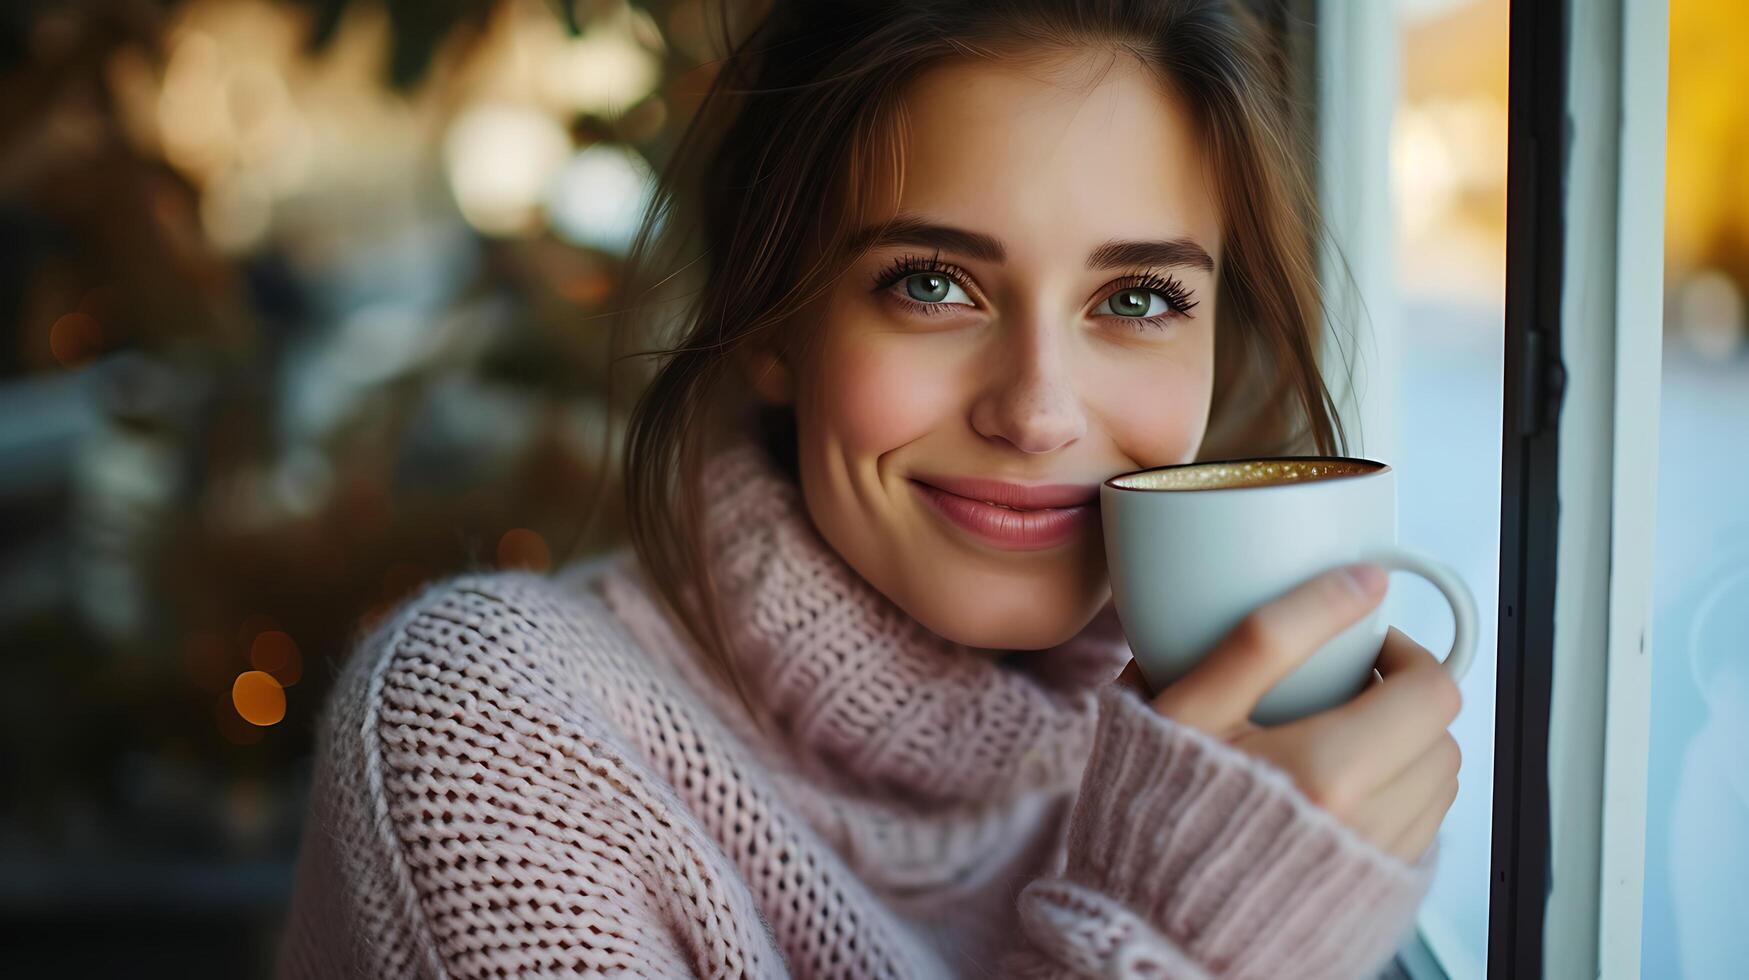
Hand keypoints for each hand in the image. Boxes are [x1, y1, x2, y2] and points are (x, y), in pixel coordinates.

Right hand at [1114, 564, 1462, 863]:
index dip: (1400, 645)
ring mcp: (1376, 864)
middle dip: (1403, 692)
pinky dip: (1394, 793)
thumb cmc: (1153, 817)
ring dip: (1404, 743)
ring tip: (1344, 733)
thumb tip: (1353, 582)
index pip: (1425, 688)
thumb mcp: (1187, 708)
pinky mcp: (1375, 896)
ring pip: (1436, 778)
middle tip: (1352, 680)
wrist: (1147, 929)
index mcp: (1327, 774)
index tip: (1365, 632)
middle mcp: (1366, 826)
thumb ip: (1267, 635)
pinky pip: (1419, 826)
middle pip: (1438, 730)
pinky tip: (1338, 789)